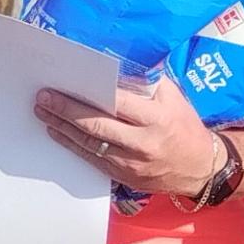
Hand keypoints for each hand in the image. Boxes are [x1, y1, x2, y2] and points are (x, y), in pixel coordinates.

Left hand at [34, 74, 220, 198]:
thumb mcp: (173, 99)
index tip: (64, 85)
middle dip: (66, 112)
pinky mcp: (124, 177)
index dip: (88, 96)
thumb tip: (113, 67)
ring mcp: (131, 164)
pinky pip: (92, 160)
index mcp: (157, 118)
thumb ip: (146, 83)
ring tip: (44, 113)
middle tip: (44, 99)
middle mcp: (143, 143)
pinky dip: (72, 145)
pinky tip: (58, 133)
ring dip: (63, 128)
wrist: (200, 169)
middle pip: (97, 127)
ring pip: (90, 145)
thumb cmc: (184, 127)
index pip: (118, 104)